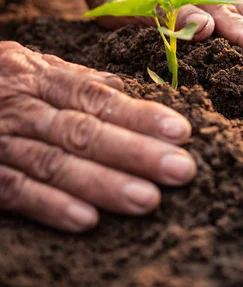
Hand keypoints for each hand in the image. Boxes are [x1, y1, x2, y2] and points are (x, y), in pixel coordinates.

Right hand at [0, 42, 196, 231]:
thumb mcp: (23, 66)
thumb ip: (70, 78)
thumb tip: (119, 86)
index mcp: (35, 77)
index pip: (96, 97)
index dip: (139, 115)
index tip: (180, 131)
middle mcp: (18, 107)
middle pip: (82, 131)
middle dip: (135, 152)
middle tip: (181, 170)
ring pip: (53, 163)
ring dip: (102, 184)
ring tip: (147, 200)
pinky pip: (12, 191)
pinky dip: (48, 206)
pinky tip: (87, 220)